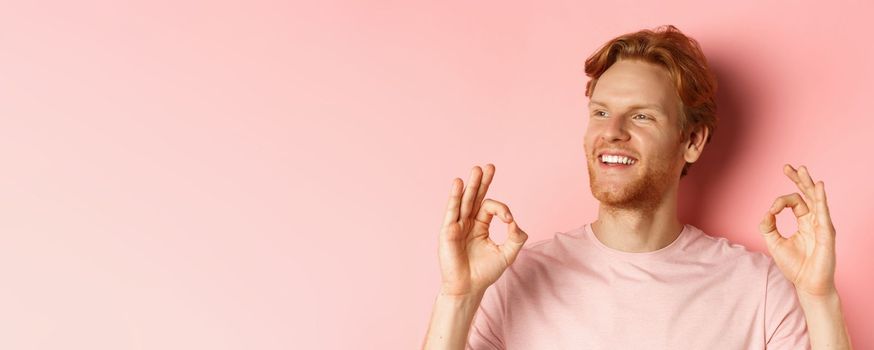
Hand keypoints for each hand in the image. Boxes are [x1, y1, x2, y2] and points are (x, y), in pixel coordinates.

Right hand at [437, 164, 528, 296]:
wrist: (468, 288)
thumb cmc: (485, 273)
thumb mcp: (507, 254)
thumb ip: (516, 238)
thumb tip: (516, 222)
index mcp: (480, 225)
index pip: (490, 207)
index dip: (503, 210)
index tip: (509, 221)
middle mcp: (467, 222)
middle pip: (475, 197)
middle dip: (483, 182)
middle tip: (490, 166)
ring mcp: (457, 225)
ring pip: (464, 201)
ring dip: (471, 185)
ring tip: (477, 169)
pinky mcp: (448, 231)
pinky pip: (452, 211)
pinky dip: (454, 197)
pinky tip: (458, 183)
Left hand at [759, 164, 836, 296]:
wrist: (808, 285)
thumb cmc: (795, 266)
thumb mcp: (774, 243)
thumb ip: (768, 227)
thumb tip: (766, 213)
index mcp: (804, 222)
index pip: (794, 202)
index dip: (780, 203)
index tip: (771, 212)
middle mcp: (815, 221)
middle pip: (808, 195)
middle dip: (798, 180)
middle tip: (788, 167)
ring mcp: (822, 225)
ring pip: (816, 199)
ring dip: (808, 184)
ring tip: (802, 170)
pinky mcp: (827, 233)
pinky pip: (824, 213)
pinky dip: (821, 199)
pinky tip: (818, 187)